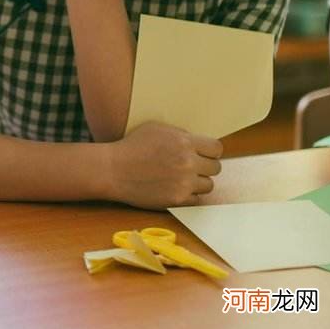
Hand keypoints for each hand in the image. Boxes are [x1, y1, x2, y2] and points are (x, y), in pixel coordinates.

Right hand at [106, 122, 221, 209]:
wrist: (113, 170)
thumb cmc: (131, 146)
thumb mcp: (156, 129)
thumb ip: (180, 134)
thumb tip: (198, 143)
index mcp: (184, 142)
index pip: (216, 148)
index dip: (210, 151)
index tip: (203, 154)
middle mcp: (187, 163)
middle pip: (216, 168)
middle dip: (204, 166)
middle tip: (192, 167)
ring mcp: (183, 183)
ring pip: (208, 185)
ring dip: (198, 182)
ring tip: (183, 179)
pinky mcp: (177, 200)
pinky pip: (197, 200)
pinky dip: (189, 195)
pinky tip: (176, 189)